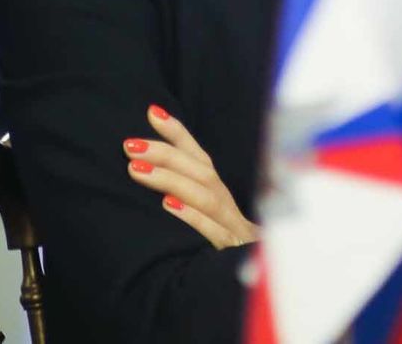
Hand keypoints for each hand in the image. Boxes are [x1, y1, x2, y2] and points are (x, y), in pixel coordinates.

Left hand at [123, 104, 258, 250]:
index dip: (178, 134)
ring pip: (206, 196)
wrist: (271, 288)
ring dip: (171, 179)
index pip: (201, 158)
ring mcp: (236, 228)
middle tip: (130, 145)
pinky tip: (169, 205)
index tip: (152, 112)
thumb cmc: (235, 255)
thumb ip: (195, 202)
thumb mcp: (216, 226)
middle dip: (165, 154)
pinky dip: (193, 217)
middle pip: (201, 172)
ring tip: (137, 169)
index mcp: (225, 198)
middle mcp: (231, 206)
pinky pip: (215, 233)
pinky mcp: (238, 253)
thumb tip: (161, 186)